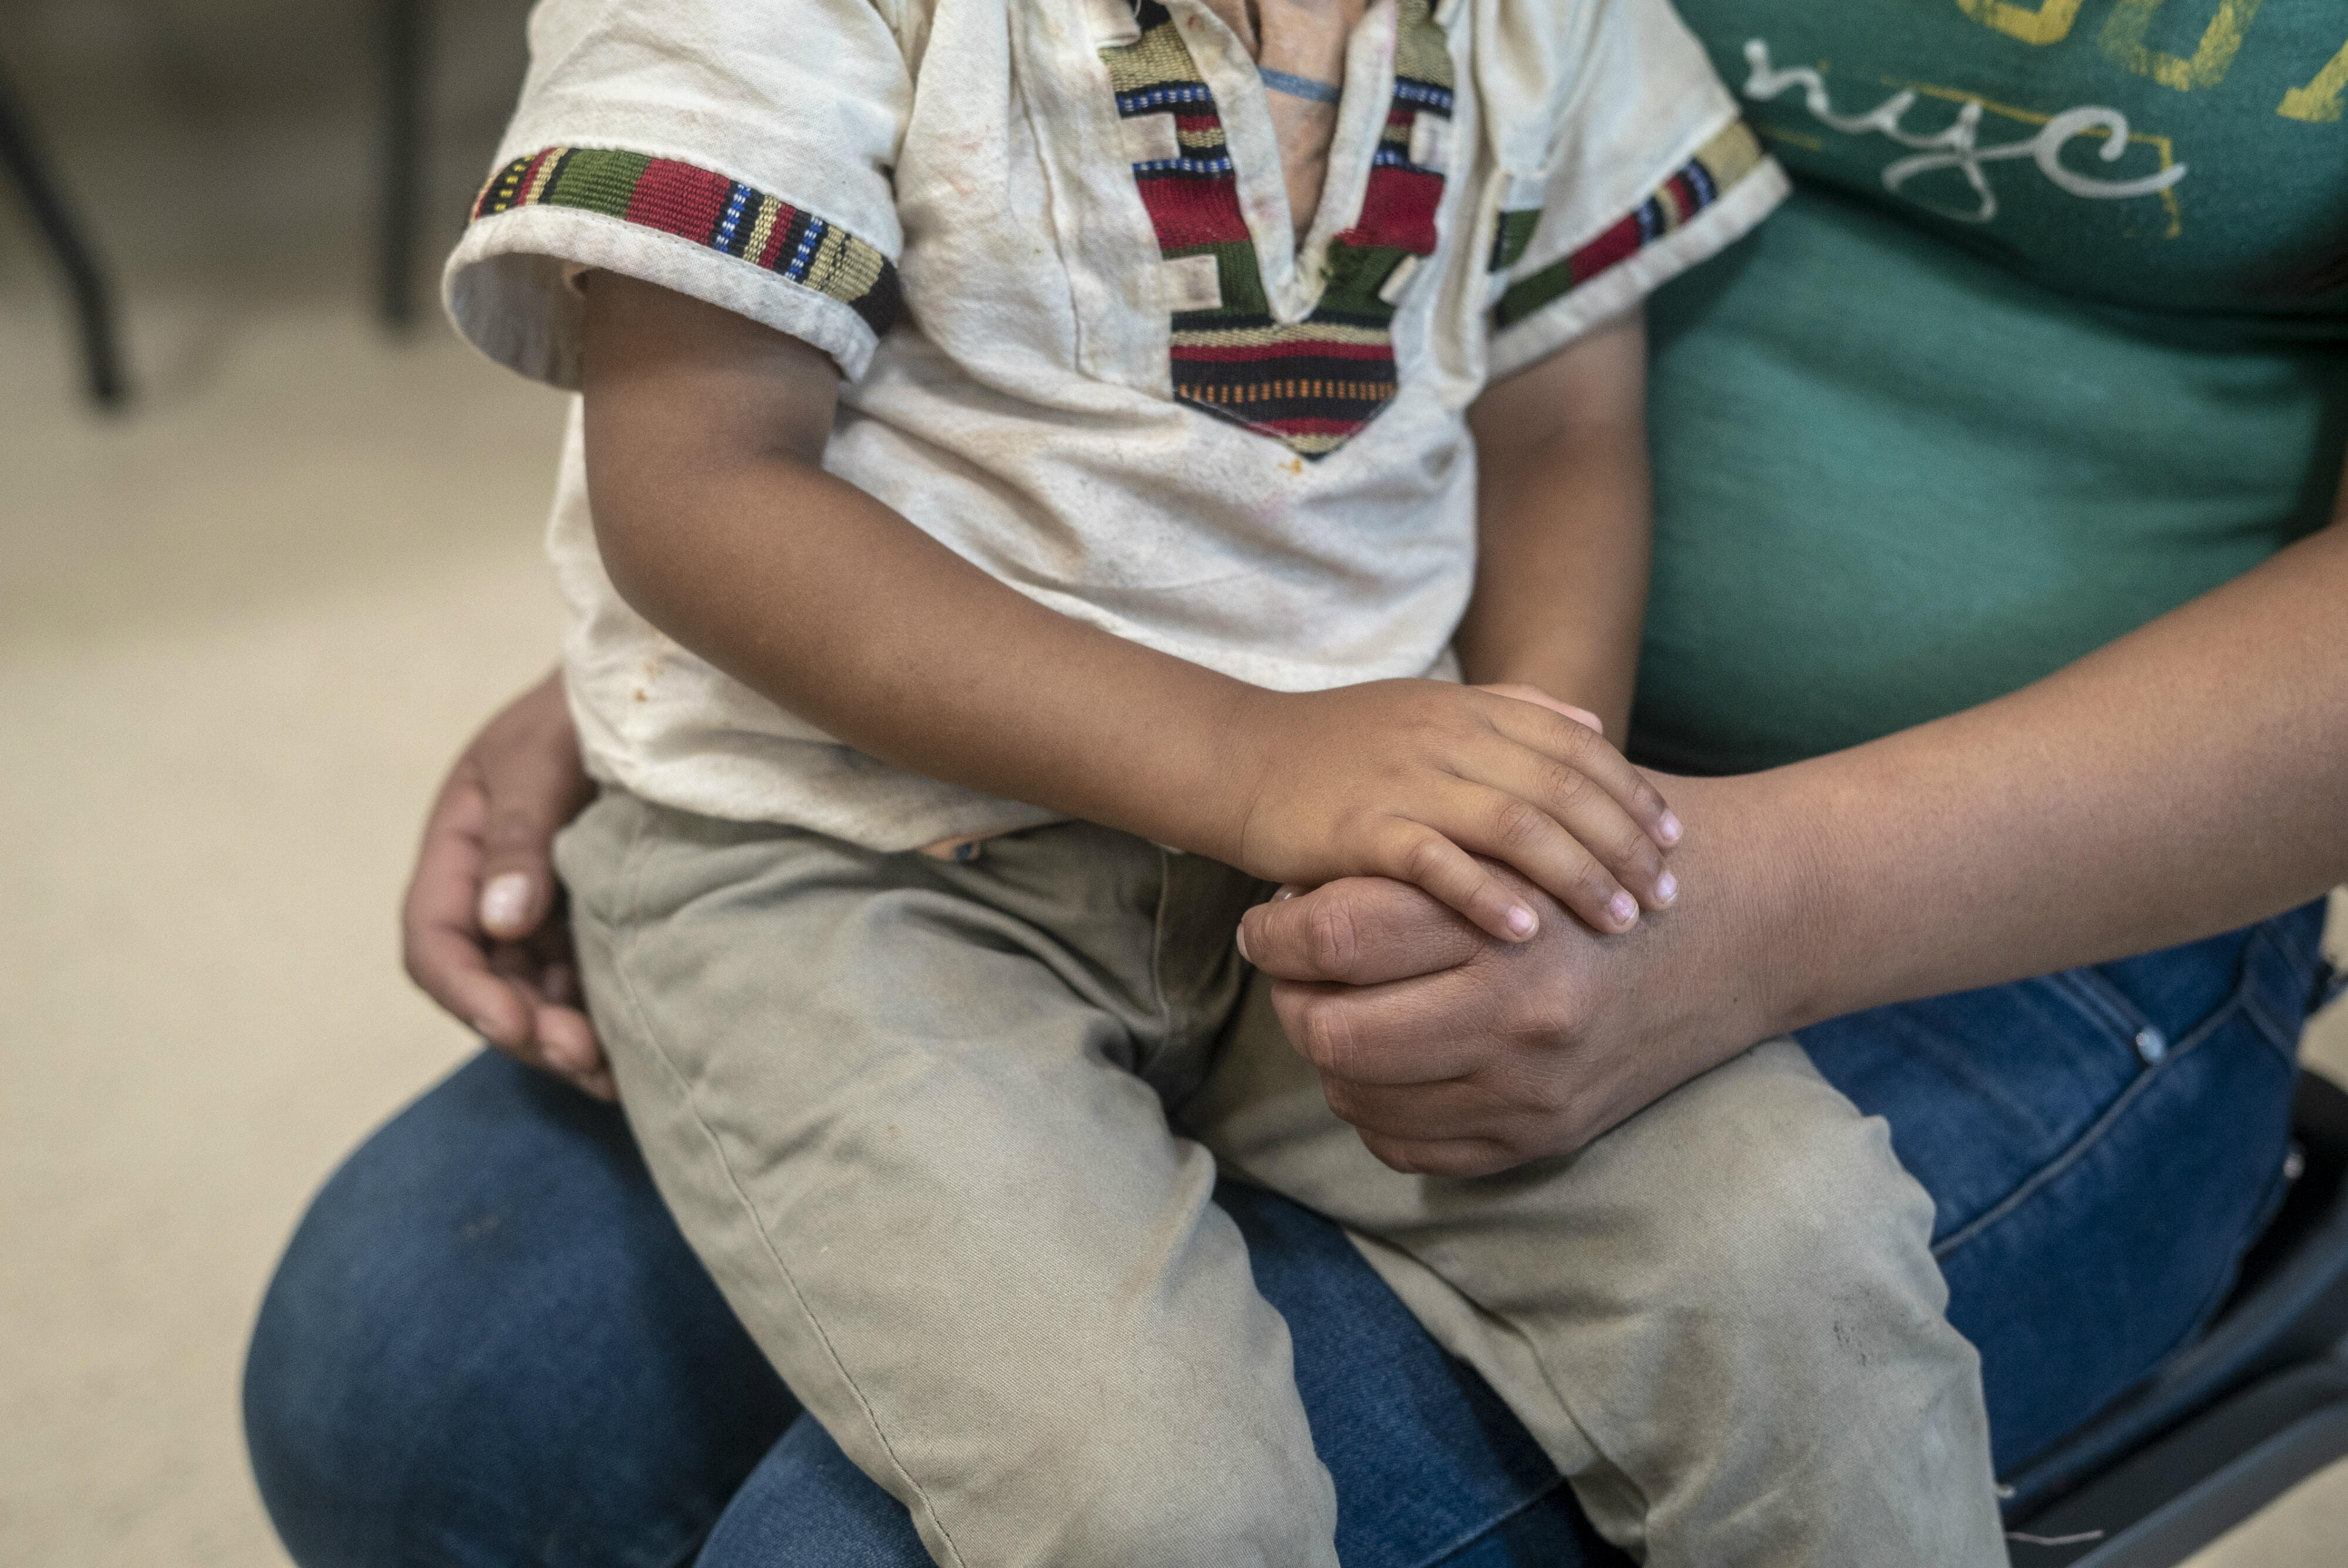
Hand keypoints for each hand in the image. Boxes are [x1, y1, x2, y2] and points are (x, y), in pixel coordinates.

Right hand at [400, 670, 609, 1098]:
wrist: (654, 684)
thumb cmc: (584, 705)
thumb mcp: (544, 755)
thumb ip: (519, 832)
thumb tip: (501, 922)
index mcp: (459, 844)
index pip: (436, 938)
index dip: (468, 992)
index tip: (517, 1026)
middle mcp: (491, 884)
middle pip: (487, 981)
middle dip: (526, 1030)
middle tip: (583, 1063)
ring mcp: (543, 904)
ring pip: (535, 992)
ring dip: (563, 1038)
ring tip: (612, 1075)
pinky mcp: (593, 914)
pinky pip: (582, 979)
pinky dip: (597, 1017)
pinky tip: (632, 1049)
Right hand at [1225, 679, 1680, 943]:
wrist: (1239, 757)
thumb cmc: (1338, 747)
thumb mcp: (1430, 711)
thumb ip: (1513, 714)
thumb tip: (1595, 729)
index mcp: (1470, 710)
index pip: (1578, 748)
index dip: (1633, 794)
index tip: (1675, 842)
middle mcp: (1447, 738)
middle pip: (1562, 789)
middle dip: (1624, 846)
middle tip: (1668, 897)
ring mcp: (1404, 781)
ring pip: (1515, 824)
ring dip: (1577, 876)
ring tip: (1620, 922)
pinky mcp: (1359, 828)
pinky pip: (1435, 862)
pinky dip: (1487, 896)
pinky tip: (1528, 933)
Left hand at [1234, 774, 1799, 1175]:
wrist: (1751, 927)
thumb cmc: (1620, 854)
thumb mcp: (1530, 821)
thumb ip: (1426, 844)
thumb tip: (1298, 885)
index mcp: (1510, 923)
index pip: (1338, 936)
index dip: (1279, 928)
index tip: (1270, 917)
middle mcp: (1520, 1017)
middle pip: (1332, 1032)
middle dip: (1292, 998)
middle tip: (1291, 967)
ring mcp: (1532, 1090)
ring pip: (1359, 1097)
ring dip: (1330, 1055)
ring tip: (1337, 1006)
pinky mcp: (1542, 1136)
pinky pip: (1408, 1146)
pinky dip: (1377, 1107)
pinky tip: (1388, 1060)